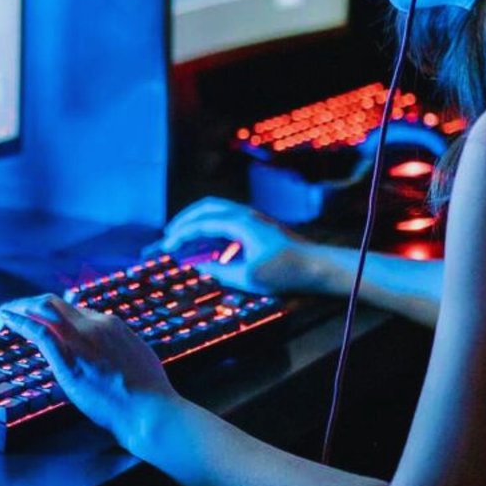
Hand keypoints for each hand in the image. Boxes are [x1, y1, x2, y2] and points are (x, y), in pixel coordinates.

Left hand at [0, 294, 180, 450]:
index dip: (54, 314)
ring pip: (43, 309)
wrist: (149, 410)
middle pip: (55, 304)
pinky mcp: (68, 358)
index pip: (75, 310)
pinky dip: (18, 321)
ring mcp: (82, 339)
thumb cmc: (147, 396)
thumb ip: (120, 351)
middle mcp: (96, 324)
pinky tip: (5, 320)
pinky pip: (37, 330)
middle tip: (13, 311)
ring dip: (19, 309)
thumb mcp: (137, 361)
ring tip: (3, 313)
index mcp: (113, 325)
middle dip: (30, 304)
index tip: (41, 321)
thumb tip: (110, 356)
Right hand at [157, 197, 312, 294]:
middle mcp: (246, 215)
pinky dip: (213, 229)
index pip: (202, 223)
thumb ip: (220, 271)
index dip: (181, 234)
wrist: (318, 267)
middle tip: (170, 235)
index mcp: (241, 223)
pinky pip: (229, 222)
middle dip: (185, 220)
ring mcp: (254, 220)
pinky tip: (209, 247)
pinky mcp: (260, 228)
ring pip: (218, 212)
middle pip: (207, 208)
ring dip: (199, 222)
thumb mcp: (249, 277)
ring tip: (185, 238)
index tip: (166, 247)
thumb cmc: (287, 272)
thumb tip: (200, 267)